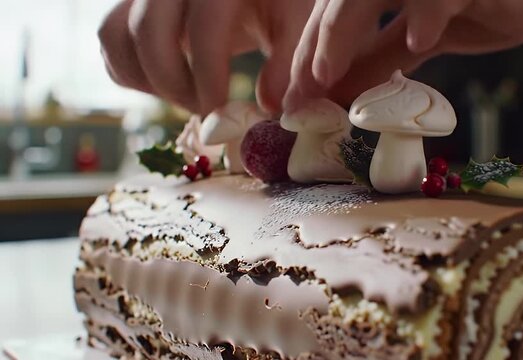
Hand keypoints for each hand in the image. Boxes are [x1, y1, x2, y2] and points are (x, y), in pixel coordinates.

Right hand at [98, 0, 312, 114]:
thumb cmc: (277, 2)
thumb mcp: (294, 23)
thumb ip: (287, 62)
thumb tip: (270, 106)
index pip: (204, 27)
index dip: (208, 79)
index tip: (220, 115)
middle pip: (147, 31)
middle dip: (174, 84)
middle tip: (204, 110)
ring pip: (114, 35)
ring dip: (146, 80)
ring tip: (188, 96)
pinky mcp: (129, 5)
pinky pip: (109, 41)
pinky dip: (130, 73)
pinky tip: (171, 85)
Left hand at [285, 0, 522, 109]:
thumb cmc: (495, 12)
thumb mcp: (424, 44)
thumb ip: (379, 64)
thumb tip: (330, 97)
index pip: (333, 15)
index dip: (306, 57)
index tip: (287, 104)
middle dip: (312, 48)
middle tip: (296, 97)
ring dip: (346, 26)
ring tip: (327, 75)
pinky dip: (431, 8)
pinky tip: (418, 41)